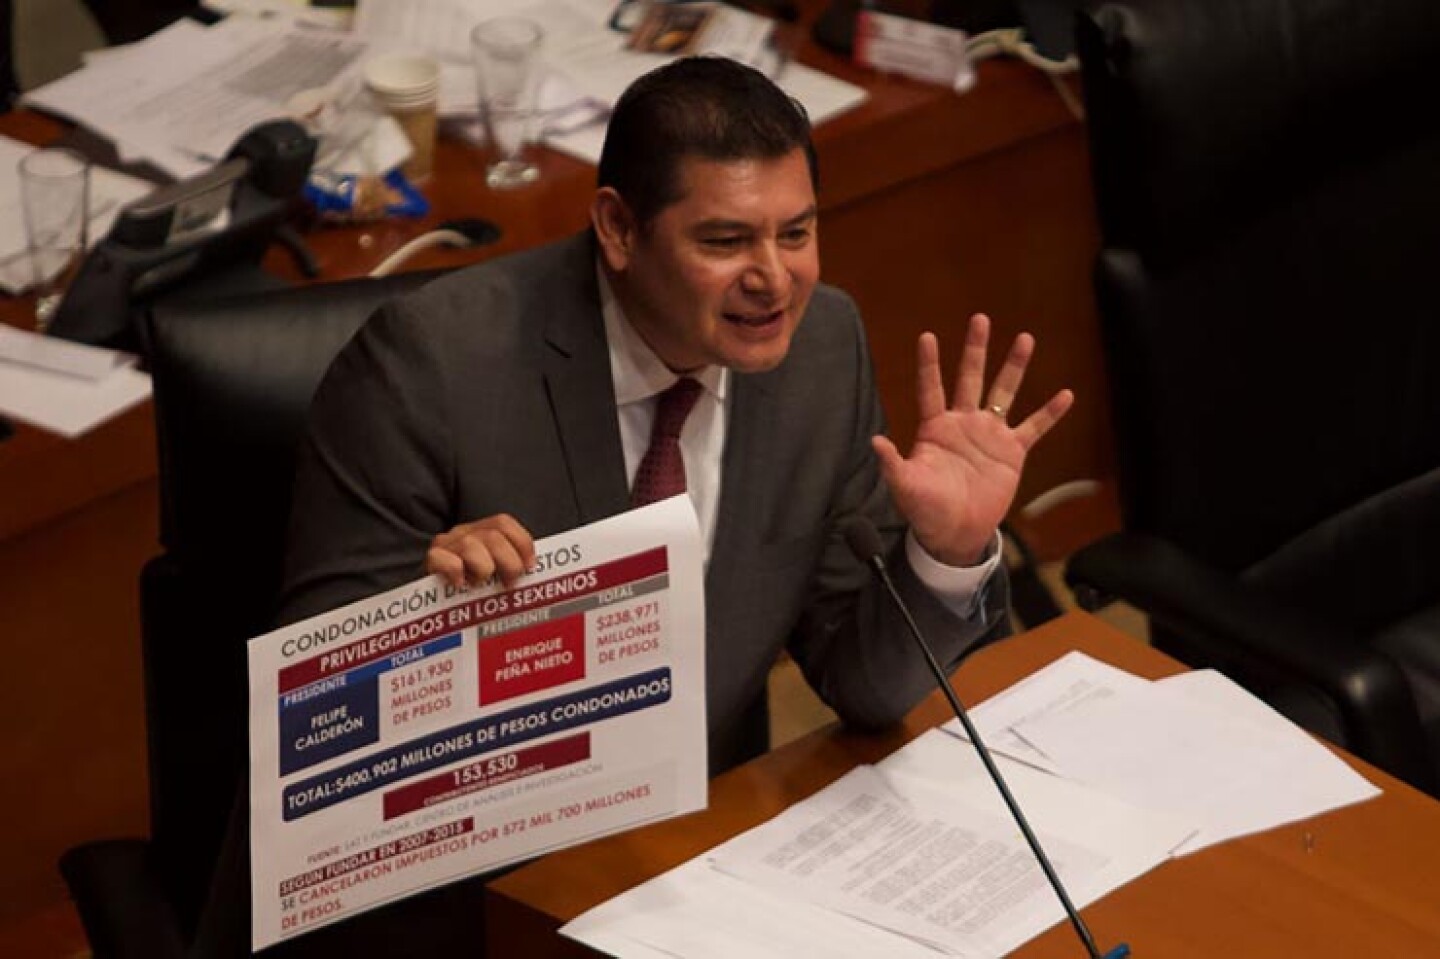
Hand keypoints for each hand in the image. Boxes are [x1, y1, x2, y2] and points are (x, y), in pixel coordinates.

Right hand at [426, 513, 535, 588]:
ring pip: (470, 546)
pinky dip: (456, 573)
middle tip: (510, 583)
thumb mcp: (492, 570)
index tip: (530, 566)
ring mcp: (445, 545)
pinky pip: (445, 560)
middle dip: (508, 562)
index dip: (522, 543)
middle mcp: (463, 533)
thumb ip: (509, 565)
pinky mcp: (430, 560)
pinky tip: (460, 585)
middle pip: (492, 536)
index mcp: (481, 531)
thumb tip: (532, 570)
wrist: (427, 595)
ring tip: (480, 584)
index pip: (503, 523)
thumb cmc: (469, 586)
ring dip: (483, 569)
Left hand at [871, 315, 1072, 565]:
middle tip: (980, 319)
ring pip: (1004, 392)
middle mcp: (963, 423)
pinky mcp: (1012, 452)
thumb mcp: (906, 486)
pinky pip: (1034, 427)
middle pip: (970, 378)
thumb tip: (875, 441)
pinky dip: (1050, 413)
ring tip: (1025, 339)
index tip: (927, 336)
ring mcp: (989, 434)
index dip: (929, 364)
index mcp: (935, 428)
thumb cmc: (925, 508)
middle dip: (975, 349)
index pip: (931, 389)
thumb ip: (892, 463)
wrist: (955, 531)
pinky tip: (1065, 395)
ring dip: (1014, 367)